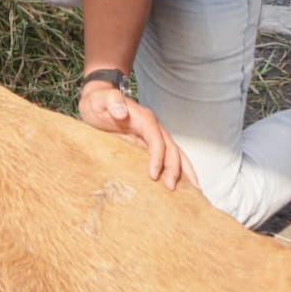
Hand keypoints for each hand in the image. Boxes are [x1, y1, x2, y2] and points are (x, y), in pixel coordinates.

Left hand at [79, 82, 195, 192]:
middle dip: (174, 169)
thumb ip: (110, 100)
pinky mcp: (149, 146)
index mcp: (144, 119)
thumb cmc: (98, 101)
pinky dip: (177, 171)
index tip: (153, 175)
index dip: (158, 157)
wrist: (97, 101)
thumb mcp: (98, 99)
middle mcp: (153, 128)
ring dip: (183, 172)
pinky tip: (182, 186)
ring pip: (174, 154)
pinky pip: (166, 158)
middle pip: (170, 149)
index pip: (156, 139)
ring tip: (193, 192)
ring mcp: (153, 137)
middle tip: (171, 189)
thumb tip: (121, 110)